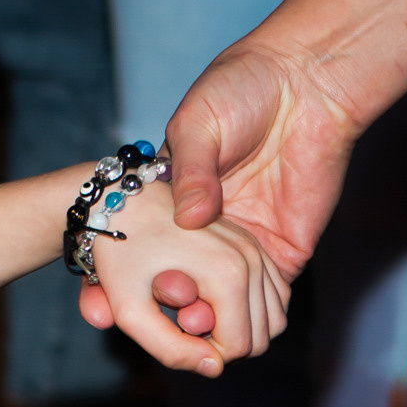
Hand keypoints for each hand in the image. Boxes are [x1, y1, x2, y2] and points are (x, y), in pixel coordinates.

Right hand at [74, 36, 365, 347]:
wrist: (307, 82)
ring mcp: (243, 243)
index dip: (112, 278)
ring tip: (189, 322)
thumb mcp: (199, 124)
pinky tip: (228, 325)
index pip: (136, 245)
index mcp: (172, 197)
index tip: (99, 303)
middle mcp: (204, 228)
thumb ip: (192, 171)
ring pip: (218, 301)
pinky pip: (268, 300)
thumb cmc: (242, 89)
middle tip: (153, 311)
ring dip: (201, 318)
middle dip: (157, 306)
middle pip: (173, 282)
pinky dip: (250, 319)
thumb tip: (190, 221)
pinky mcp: (283, 251)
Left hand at [78, 171, 292, 375]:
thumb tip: (213, 368)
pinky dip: (252, 311)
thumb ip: (168, 348)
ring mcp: (258, 249)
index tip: (171, 328)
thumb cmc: (120, 256)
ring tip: (195, 311)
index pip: (237, 347)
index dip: (203, 353)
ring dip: (240, 329)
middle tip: (181, 321)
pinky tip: (213, 302)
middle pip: (260, 337)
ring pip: (273, 320)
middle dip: (223, 342)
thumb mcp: (129, 309)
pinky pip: (273, 297)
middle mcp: (251, 260)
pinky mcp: (257, 245)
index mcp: (228, 275)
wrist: (122, 204)